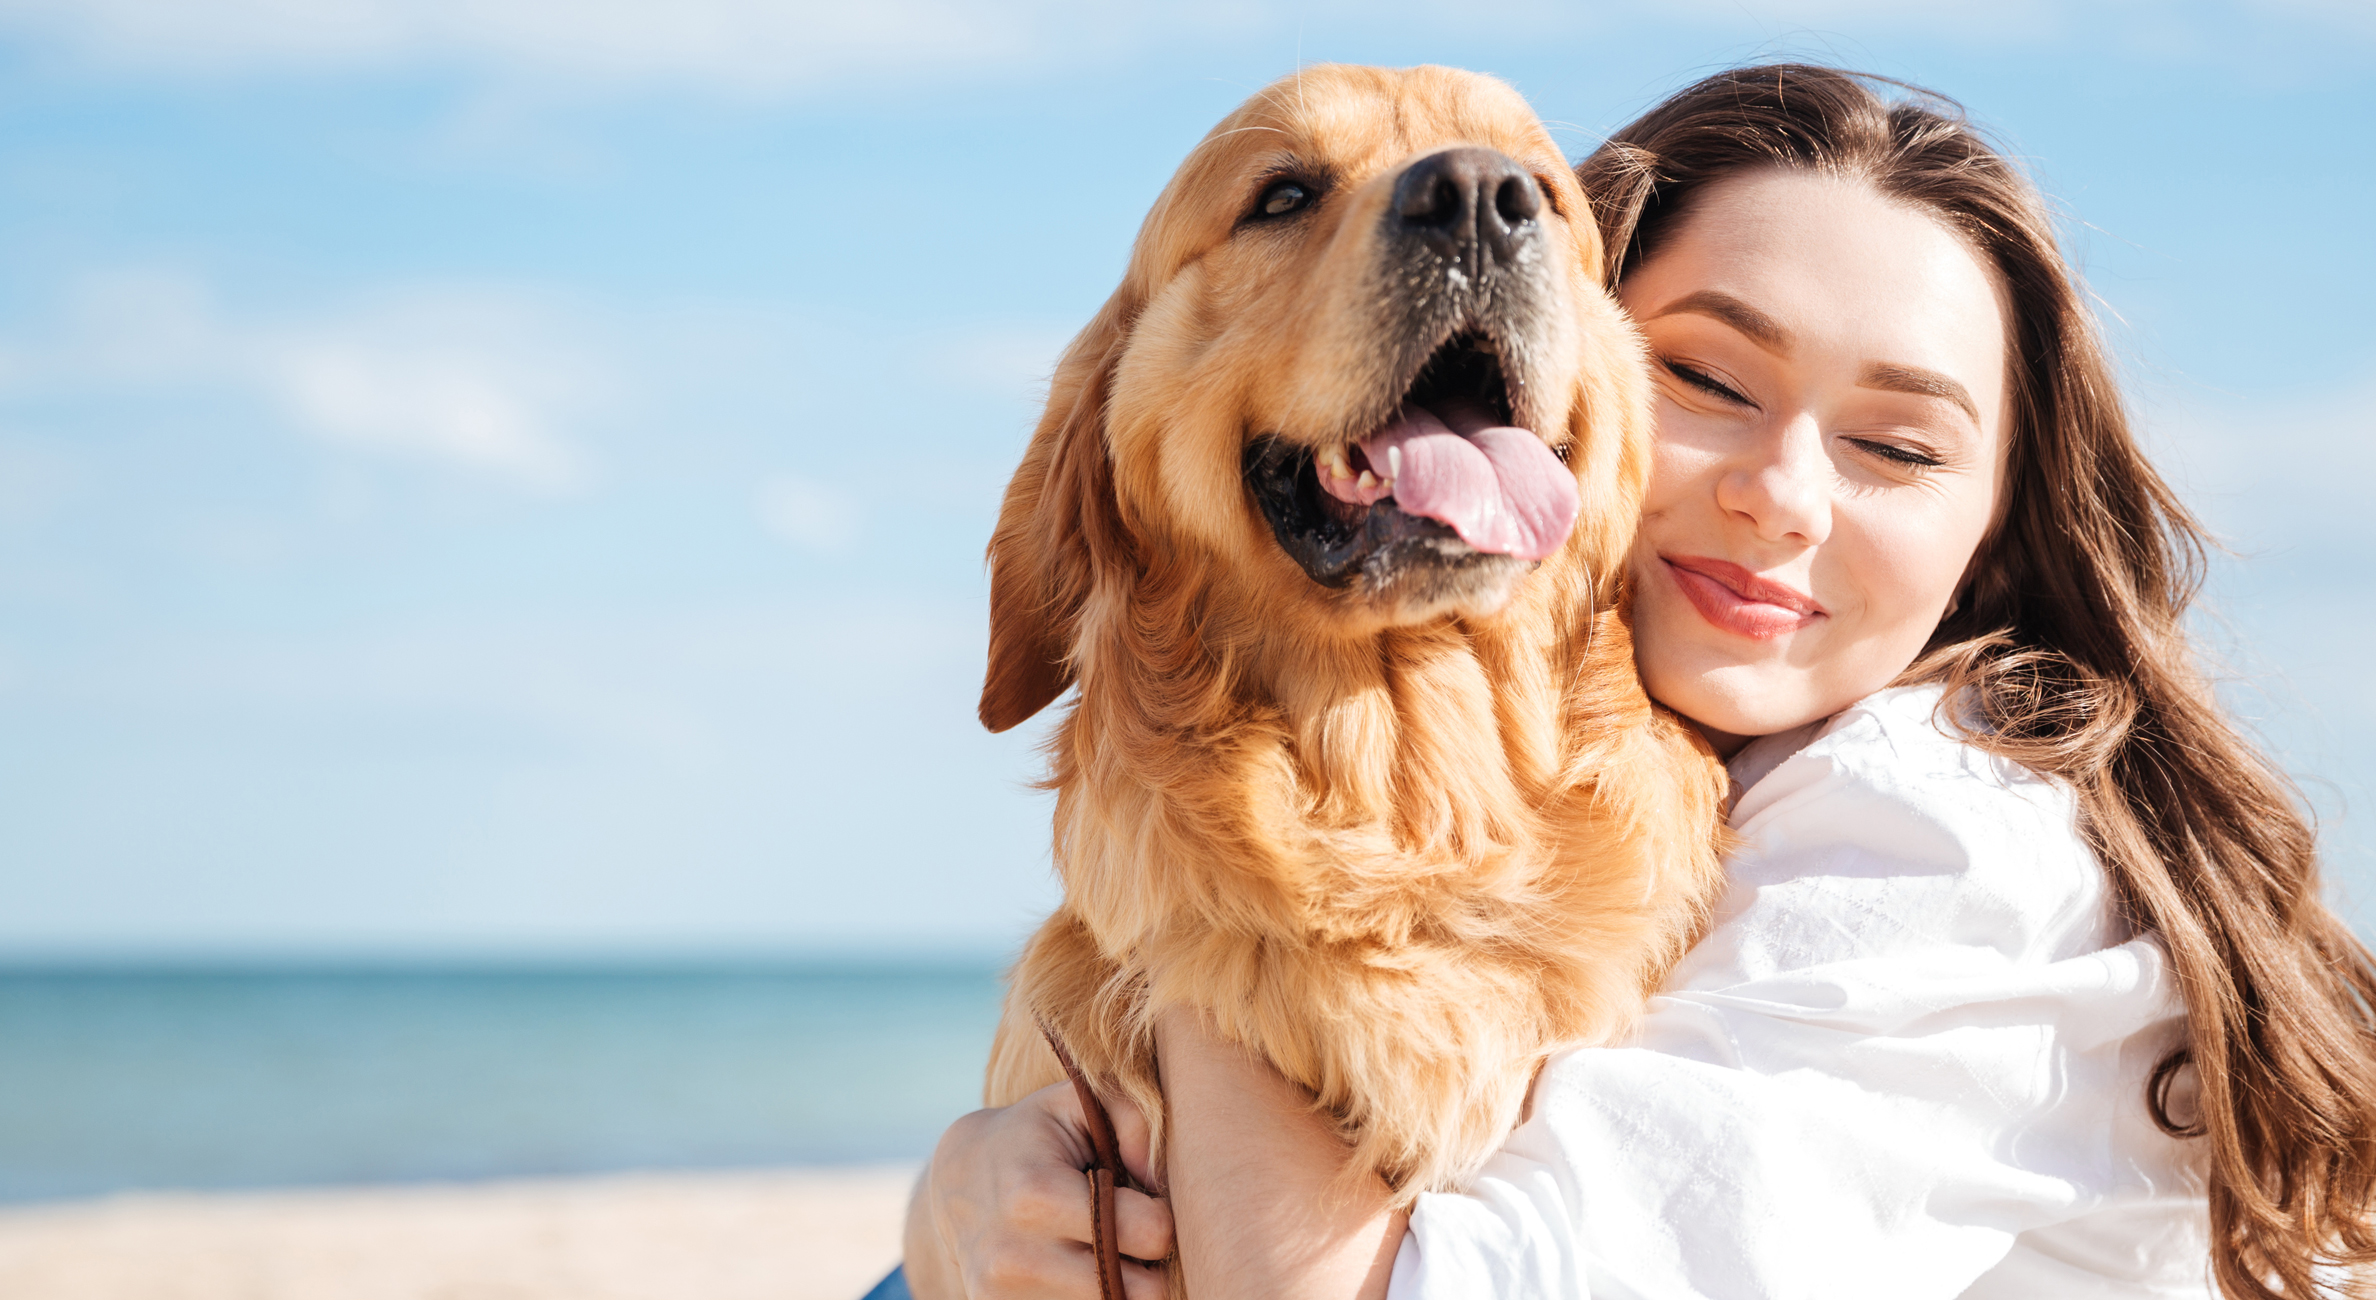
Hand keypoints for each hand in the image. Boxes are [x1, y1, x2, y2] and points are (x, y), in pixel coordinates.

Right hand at [903, 1081, 1173, 1299]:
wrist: (958, 1182)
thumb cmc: (1033, 1136)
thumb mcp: (1076, 1104)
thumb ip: (1132, 1119)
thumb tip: (1157, 1179)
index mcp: (1036, 1196)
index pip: (1149, 1234)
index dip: (1163, 1217)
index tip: (1146, 1203)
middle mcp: (1017, 1256)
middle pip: (1142, 1292)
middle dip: (1151, 1265)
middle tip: (1137, 1236)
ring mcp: (1006, 1295)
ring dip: (1123, 1285)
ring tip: (1106, 1250)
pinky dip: (1094, 1296)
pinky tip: (1082, 1269)